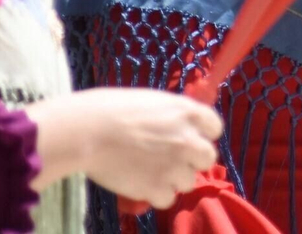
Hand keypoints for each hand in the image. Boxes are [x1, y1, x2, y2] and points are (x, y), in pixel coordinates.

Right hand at [29, 88, 221, 209]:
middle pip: (208, 158)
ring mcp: (175, 165)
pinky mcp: (157, 187)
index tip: (188, 138)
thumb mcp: (152, 102)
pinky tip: (141, 185)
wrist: (87, 131)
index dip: (202, 135)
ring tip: (150, 172)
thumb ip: (171, 116)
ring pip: (188, 181)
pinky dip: (156, 195)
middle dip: (192, 161)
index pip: (215, 127)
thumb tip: (175, 126)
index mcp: (188, 112)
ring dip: (172, 179)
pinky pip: (168, 199)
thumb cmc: (110, 109)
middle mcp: (188, 139)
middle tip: (171, 160)